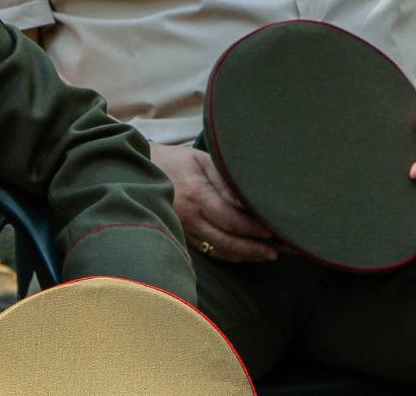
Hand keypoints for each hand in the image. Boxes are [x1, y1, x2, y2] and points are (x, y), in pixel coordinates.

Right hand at [148, 143, 278, 262]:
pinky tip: (242, 254)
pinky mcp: (181, 235)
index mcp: (195, 194)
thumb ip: (224, 181)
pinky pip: (207, 251)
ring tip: (265, 255)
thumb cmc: (175, 161)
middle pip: (224, 240)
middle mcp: (188, 216)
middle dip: (252, 248)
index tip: (271, 231)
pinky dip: (227, 255)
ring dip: (243, 255)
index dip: (251, 228)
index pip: (229, 218)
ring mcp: (183, 229)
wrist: (141, 170)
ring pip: (216, 249)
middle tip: (274, 251)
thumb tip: (248, 201)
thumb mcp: (201, 160)